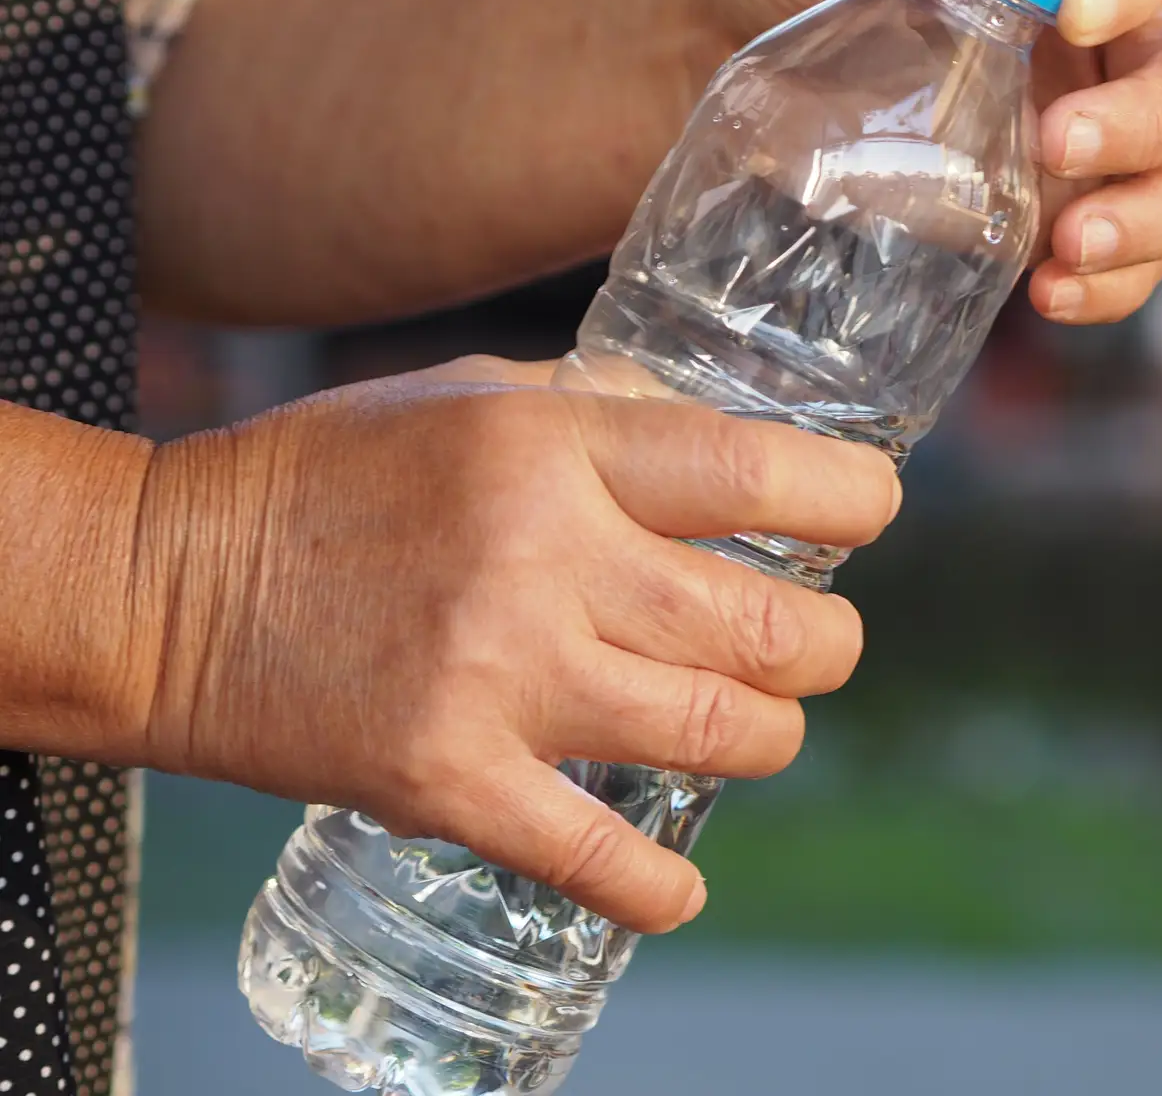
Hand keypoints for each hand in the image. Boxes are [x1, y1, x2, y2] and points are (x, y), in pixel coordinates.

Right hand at [130, 356, 899, 931]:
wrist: (165, 588)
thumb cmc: (327, 473)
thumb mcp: (472, 394)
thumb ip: (603, 411)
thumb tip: (725, 439)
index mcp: (551, 449)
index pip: (757, 475)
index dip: (854, 500)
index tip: (875, 513)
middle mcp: (541, 560)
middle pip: (768, 623)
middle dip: (830, 644)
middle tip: (823, 644)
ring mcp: (498, 679)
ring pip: (716, 731)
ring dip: (770, 737)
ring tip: (760, 724)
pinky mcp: (447, 782)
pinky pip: (594, 856)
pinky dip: (657, 888)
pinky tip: (682, 889)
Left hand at [703, 0, 1161, 323]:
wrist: (723, 57)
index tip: (1077, 10)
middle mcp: (1097, 43)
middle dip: (1148, 122)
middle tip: (1054, 145)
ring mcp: (1089, 138)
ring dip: (1152, 220)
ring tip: (1068, 250)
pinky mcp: (1054, 218)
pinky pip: (1130, 262)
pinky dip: (1112, 287)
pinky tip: (1049, 294)